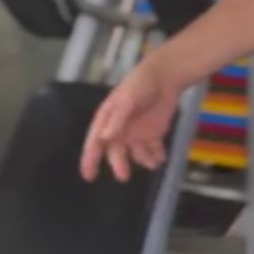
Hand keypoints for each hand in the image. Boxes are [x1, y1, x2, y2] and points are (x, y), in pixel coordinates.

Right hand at [80, 63, 180, 183]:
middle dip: (118, 164)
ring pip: (136, 154)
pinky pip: (153, 151)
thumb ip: (116, 119)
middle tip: (123, 176)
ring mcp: (137, 133)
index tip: (88, 176)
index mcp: (108, 120)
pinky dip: (156, 156)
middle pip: (115, 152)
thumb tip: (103, 138)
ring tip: (152, 162)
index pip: (95, 143)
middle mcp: (120, 130)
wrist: (165, 77)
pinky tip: (161, 158)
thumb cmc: (140, 84)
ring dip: (143, 160)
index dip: (90, 160)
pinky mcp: (153, 134)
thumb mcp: (126, 100)